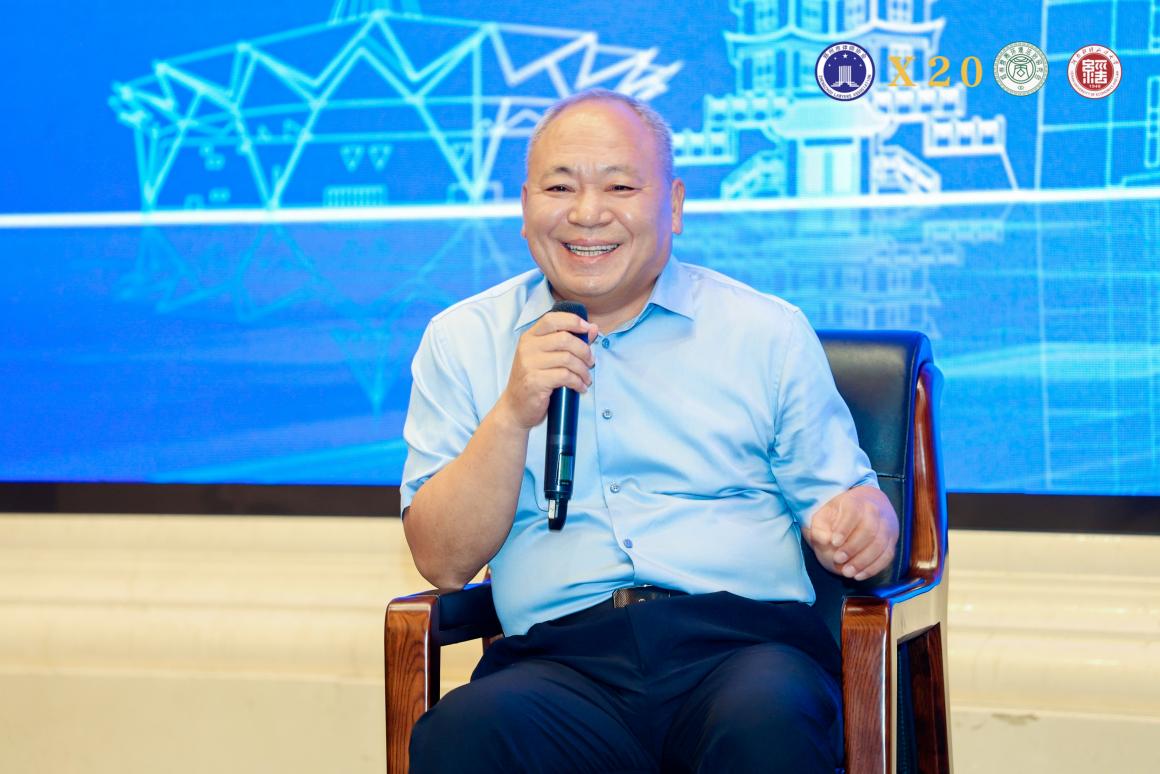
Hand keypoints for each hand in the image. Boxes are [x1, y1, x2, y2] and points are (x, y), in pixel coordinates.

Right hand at [497, 311, 597, 429]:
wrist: (515, 408)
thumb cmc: (534, 381)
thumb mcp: (547, 357)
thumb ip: (567, 341)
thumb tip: (592, 328)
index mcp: (529, 337)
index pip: (552, 319)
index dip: (572, 321)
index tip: (588, 329)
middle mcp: (527, 348)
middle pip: (565, 339)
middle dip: (584, 350)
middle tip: (590, 362)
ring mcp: (529, 364)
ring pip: (568, 358)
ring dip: (583, 369)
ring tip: (586, 378)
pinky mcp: (535, 381)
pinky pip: (565, 376)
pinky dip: (578, 382)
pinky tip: (580, 387)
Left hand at [803, 486, 897, 580]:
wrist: (867, 504)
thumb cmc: (840, 513)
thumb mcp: (825, 514)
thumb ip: (819, 528)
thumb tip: (825, 541)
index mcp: (857, 501)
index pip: (853, 513)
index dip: (844, 529)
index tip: (834, 543)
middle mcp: (876, 511)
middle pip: (869, 530)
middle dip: (853, 548)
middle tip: (837, 560)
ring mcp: (887, 526)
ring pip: (880, 544)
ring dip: (863, 561)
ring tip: (847, 573)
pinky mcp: (892, 540)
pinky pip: (887, 556)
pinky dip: (874, 568)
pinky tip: (859, 576)